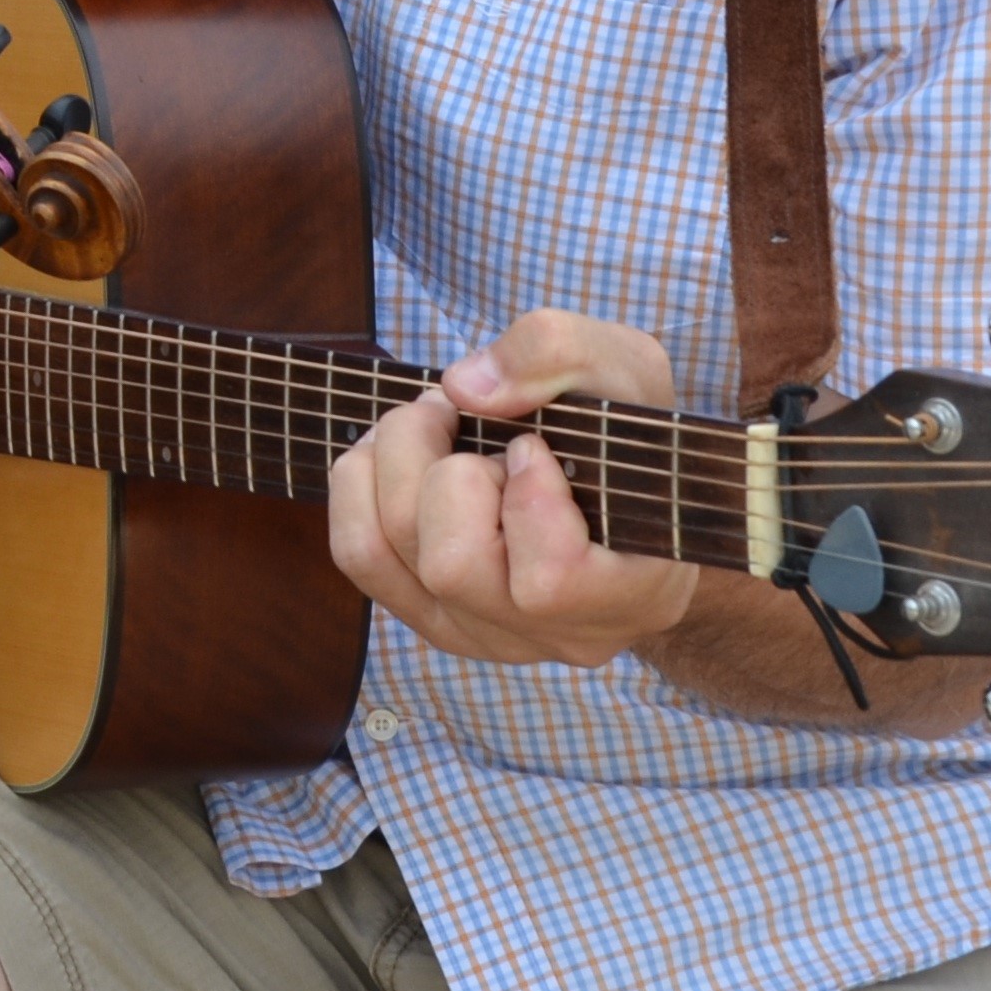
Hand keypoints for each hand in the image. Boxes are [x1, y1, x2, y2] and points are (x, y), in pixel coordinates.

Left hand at [327, 308, 695, 665]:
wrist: (619, 476)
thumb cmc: (631, 429)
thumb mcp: (624, 366)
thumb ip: (559, 354)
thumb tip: (464, 387)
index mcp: (634, 595)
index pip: (551, 580)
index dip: (528, 495)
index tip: (536, 447)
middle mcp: (557, 636)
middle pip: (451, 564)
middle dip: (447, 467)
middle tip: (469, 417)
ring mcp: (485, 635)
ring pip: (386, 555)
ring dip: (394, 465)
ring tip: (434, 423)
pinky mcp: (429, 616)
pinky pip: (356, 553)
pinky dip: (360, 485)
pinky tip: (398, 452)